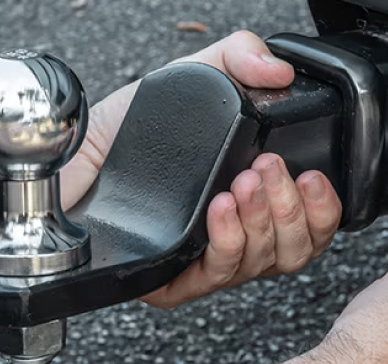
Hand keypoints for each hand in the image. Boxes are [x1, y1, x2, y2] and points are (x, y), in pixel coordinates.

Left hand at [61, 31, 341, 307]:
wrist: (65, 159)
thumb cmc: (121, 132)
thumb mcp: (184, 79)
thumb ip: (237, 59)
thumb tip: (279, 71)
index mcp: (247, 196)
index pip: (308, 220)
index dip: (322, 206)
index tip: (311, 176)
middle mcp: (232, 232)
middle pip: (294, 249)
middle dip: (291, 210)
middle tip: (270, 170)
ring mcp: (203, 259)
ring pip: (262, 264)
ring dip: (262, 222)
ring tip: (244, 182)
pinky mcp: (171, 278)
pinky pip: (216, 275)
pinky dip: (227, 242)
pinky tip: (220, 210)